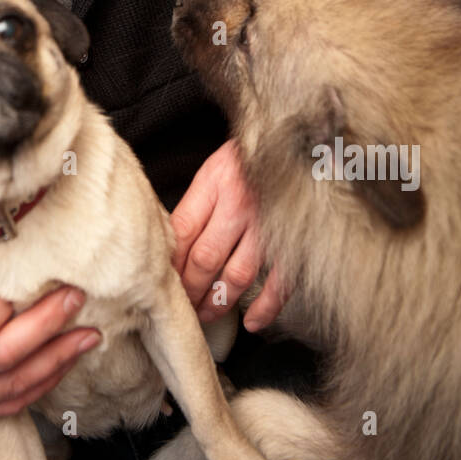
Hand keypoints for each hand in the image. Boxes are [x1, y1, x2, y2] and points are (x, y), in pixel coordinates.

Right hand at [0, 254, 100, 425]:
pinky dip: (40, 386)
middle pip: (3, 358)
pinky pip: (7, 405)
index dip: (5, 308)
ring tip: (87, 335)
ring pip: (13, 387)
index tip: (28, 281)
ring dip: (56, 361)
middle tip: (74, 298)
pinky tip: (63, 364)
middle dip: (47, 327)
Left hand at [170, 139, 287, 329]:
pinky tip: (251, 321)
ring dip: (218, 302)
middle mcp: (241, 205)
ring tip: (205, 315)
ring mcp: (269, 224)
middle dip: (189, 289)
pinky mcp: (294, 240)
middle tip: (181, 305)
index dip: (169, 262)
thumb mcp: (214, 169)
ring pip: (237, 275)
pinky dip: (265, 307)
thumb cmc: (251, 156)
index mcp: (216, 183)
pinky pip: (279, 281)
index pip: (183, 231)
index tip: (162, 279)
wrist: (298, 138)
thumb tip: (173, 244)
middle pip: (205, 258)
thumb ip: (195, 204)